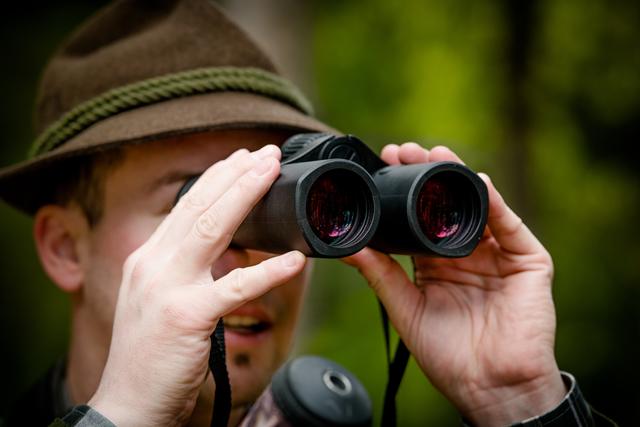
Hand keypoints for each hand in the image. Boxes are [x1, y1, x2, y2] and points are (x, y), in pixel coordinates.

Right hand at [88, 145, 305, 425]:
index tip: (241, 158)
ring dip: (245, 196)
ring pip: (211, 230)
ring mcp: (168, 288)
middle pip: (198, 207)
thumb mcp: (162, 301)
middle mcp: (153, 264)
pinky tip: (295, 260)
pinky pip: (235, 288)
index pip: (185, 208)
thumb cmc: (151, 355)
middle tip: (265, 152)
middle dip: (234, 174)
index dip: (216, 179)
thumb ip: (190, 272)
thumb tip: (233, 252)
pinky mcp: (187, 317)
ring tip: (272, 172)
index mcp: (148, 259)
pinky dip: (268, 273)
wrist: (126, 403)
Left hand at [344, 143, 565, 425]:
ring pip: (476, 207)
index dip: (402, 192)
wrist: (489, 386)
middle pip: (445, 205)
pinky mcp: (527, 261)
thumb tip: (346, 247)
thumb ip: (380, 275)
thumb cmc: (448, 355)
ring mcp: (497, 255)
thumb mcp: (405, 309)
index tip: (381, 165)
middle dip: (425, 175)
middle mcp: (466, 254)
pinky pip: (509, 227)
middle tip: (401, 151)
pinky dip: (494, 204)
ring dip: (456, 178)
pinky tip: (476, 181)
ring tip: (433, 154)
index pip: (418, 218)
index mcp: (436, 264)